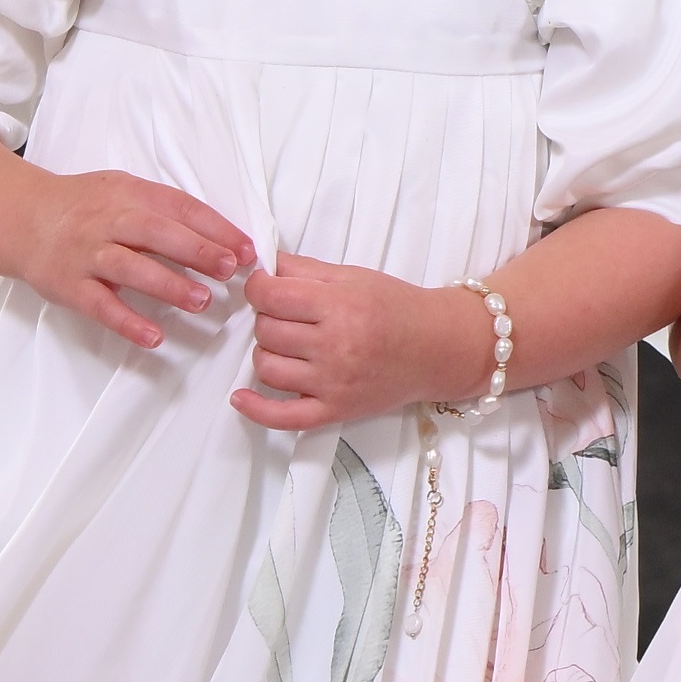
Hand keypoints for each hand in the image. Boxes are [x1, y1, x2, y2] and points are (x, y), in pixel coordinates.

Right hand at [15, 166, 254, 350]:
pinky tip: (153, 338)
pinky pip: (98, 305)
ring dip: (167, 284)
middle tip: (230, 270)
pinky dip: (126, 321)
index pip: (179, 207)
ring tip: (201, 302)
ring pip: (129, 266)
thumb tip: (223, 239)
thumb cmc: (86, 207)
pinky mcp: (67, 284)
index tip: (247, 250)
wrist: (22, 217)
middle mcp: (107, 220)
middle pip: (155, 232)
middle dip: (196, 250)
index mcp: (129, 194)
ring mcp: (86, 253)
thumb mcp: (124, 192)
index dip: (215, 228)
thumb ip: (165, 211)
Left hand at [237, 255, 478, 434]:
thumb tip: (261, 264)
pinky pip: (283, 417)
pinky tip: (241, 398)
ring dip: (268, 351)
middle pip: (266, 330)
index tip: (265, 288)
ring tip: (287, 344)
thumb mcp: (354, 276)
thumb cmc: (398, 308)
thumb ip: (304, 269)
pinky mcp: (335, 410)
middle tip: (288, 314)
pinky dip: (256, 409)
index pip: (270, 295)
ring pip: (266, 366)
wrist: (439, 347)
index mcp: (340, 305)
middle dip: (268, 317)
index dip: (258, 287)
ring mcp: (334, 382)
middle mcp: (335, 345)